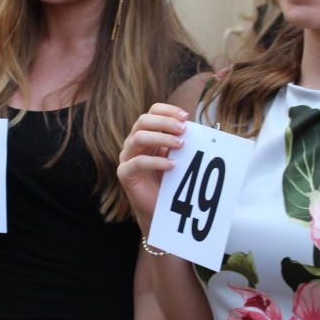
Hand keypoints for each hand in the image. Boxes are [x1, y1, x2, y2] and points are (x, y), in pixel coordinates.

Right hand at [117, 103, 188, 232]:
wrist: (158, 208)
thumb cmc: (168, 180)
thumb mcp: (176, 156)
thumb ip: (180, 141)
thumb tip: (194, 127)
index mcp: (145, 134)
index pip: (152, 112)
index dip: (168, 111)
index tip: (186, 116)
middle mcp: (133, 142)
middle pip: (143, 121)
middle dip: (165, 122)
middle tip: (183, 129)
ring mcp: (126, 157)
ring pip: (138, 137)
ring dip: (161, 137)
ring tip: (180, 144)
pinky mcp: (125, 173)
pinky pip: (138, 162)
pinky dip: (156, 161)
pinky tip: (172, 165)